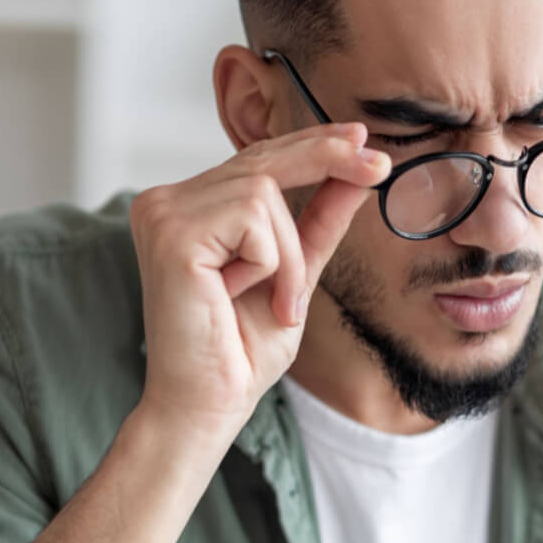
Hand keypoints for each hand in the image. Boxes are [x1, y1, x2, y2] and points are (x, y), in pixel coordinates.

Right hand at [128, 121, 389, 450]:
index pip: (256, 158)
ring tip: (272, 300)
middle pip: (262, 158)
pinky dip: (271, 263)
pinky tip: (238, 298)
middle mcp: (165, 201)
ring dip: (288, 255)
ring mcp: (162, 212)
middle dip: (327, 159)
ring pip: (266, 191)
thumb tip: (360, 165)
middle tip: (379, 166)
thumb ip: (319, 218)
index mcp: (187, 207)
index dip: (312, 143)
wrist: (210, 405)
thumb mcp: (296, 271)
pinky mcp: (171, 233)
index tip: (361, 137)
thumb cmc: (241, 349)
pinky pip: (254, 218)